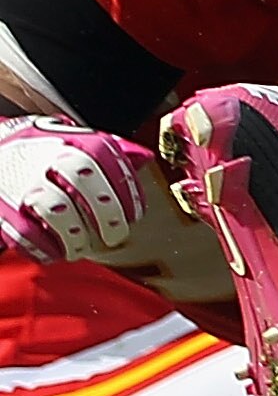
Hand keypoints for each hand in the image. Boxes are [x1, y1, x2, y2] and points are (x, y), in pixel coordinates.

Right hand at [0, 118, 158, 267]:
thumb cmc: (48, 151)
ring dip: (74, 235)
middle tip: (116, 235)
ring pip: (55, 210)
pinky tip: (56, 254)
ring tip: (82, 248)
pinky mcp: (3, 207)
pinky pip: (25, 232)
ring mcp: (23, 182)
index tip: (136, 215)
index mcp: (73, 141)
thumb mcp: (79, 141)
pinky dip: (44, 248)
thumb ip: (111, 151)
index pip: (106, 159)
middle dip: (106, 213)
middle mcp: (48, 158)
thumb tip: (145, 159)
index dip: (126, 189)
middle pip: (82, 182)